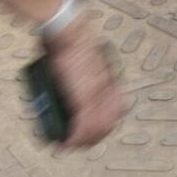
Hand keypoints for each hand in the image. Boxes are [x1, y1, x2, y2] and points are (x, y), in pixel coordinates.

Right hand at [41, 19, 127, 148]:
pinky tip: (64, 145)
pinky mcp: (83, 98)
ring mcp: (95, 95)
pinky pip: (82, 127)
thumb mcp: (78, 53)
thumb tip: (59, 62)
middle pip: (108, 122)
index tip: (93, 127)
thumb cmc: (69, 38)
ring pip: (96, 129)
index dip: (106, 122)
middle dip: (94, 137)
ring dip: (82, 142)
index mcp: (107, 80)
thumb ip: (75, 63)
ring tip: (68, 145)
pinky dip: (73, 139)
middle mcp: (106, 90)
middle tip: (78, 142)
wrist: (69, 31)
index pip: (117, 108)